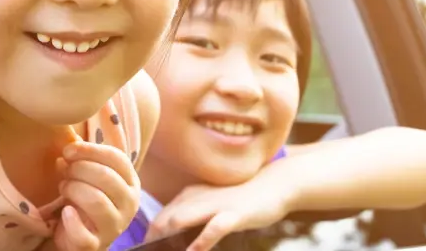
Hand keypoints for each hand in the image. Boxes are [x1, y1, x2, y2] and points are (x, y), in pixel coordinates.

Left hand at [49, 141, 139, 250]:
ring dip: (73, 189)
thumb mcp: (88, 177)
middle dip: (78, 169)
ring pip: (96, 201)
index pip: (117, 158)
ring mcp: (115, 226)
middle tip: (64, 170)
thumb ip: (82, 159)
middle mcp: (129, 204)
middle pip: (105, 177)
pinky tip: (65, 212)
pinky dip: (71, 221)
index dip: (90, 150)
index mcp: (131, 183)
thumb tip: (72, 140)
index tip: (68, 150)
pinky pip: (83, 233)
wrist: (81, 238)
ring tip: (63, 188)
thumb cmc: (86, 200)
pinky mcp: (96, 244)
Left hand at [145, 179, 293, 250]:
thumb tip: (176, 235)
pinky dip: (200, 242)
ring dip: (167, 241)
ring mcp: (215, 205)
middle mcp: (197, 197)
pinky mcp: (234, 214)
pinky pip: (213, 228)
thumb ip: (195, 215)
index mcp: (190, 194)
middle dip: (152, 241)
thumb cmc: (243, 198)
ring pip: (180, 220)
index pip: (160, 217)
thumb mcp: (213, 203)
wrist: (276, 183)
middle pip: (163, 220)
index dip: (149, 237)